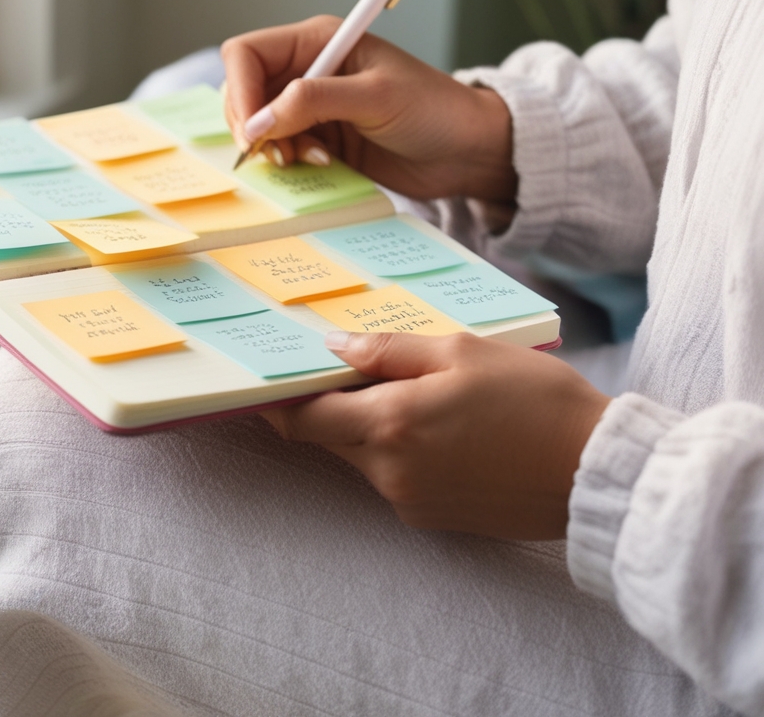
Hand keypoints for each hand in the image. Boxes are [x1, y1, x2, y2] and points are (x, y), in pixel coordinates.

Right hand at [222, 16, 516, 203]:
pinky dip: (289, 163)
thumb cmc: (434, 110)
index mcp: (318, 41)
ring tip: (311, 159)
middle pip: (244, 92)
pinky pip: (281, 151)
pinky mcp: (319, 139)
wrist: (468, 151)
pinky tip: (322, 165)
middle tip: (277, 154)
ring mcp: (311, 108)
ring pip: (259, 127)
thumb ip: (313, 102)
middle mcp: (307, 70)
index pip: (247, 55)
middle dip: (253, 125)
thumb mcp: (375, 97)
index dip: (240, 90)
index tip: (252, 130)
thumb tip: (259, 122)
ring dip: (274, 148)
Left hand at [262, 331, 609, 539]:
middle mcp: (389, 470)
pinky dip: (396, 449)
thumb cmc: (535, 400)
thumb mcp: (461, 352)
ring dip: (366, 425)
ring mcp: (410, 500)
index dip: (281, 398)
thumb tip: (334, 347)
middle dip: (324, 405)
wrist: (597, 473)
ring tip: (405, 388)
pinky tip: (435, 424)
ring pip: (362, 456)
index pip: (305, 417)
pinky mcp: (433, 518)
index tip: (268, 378)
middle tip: (338, 367)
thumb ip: (389, 351)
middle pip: (329, 437)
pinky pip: (394, 477)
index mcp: (390, 424)